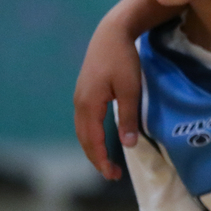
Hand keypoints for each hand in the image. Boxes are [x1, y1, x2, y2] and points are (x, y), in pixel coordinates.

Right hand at [74, 20, 144, 179]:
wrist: (111, 34)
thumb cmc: (124, 60)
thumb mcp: (131, 90)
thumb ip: (128, 117)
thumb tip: (128, 145)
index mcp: (89, 104)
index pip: (93, 140)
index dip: (101, 159)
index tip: (112, 175)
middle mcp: (79, 103)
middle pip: (84, 138)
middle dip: (95, 158)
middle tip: (111, 175)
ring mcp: (80, 97)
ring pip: (82, 130)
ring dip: (93, 148)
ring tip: (106, 162)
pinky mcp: (85, 93)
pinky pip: (85, 121)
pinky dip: (91, 136)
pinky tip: (101, 140)